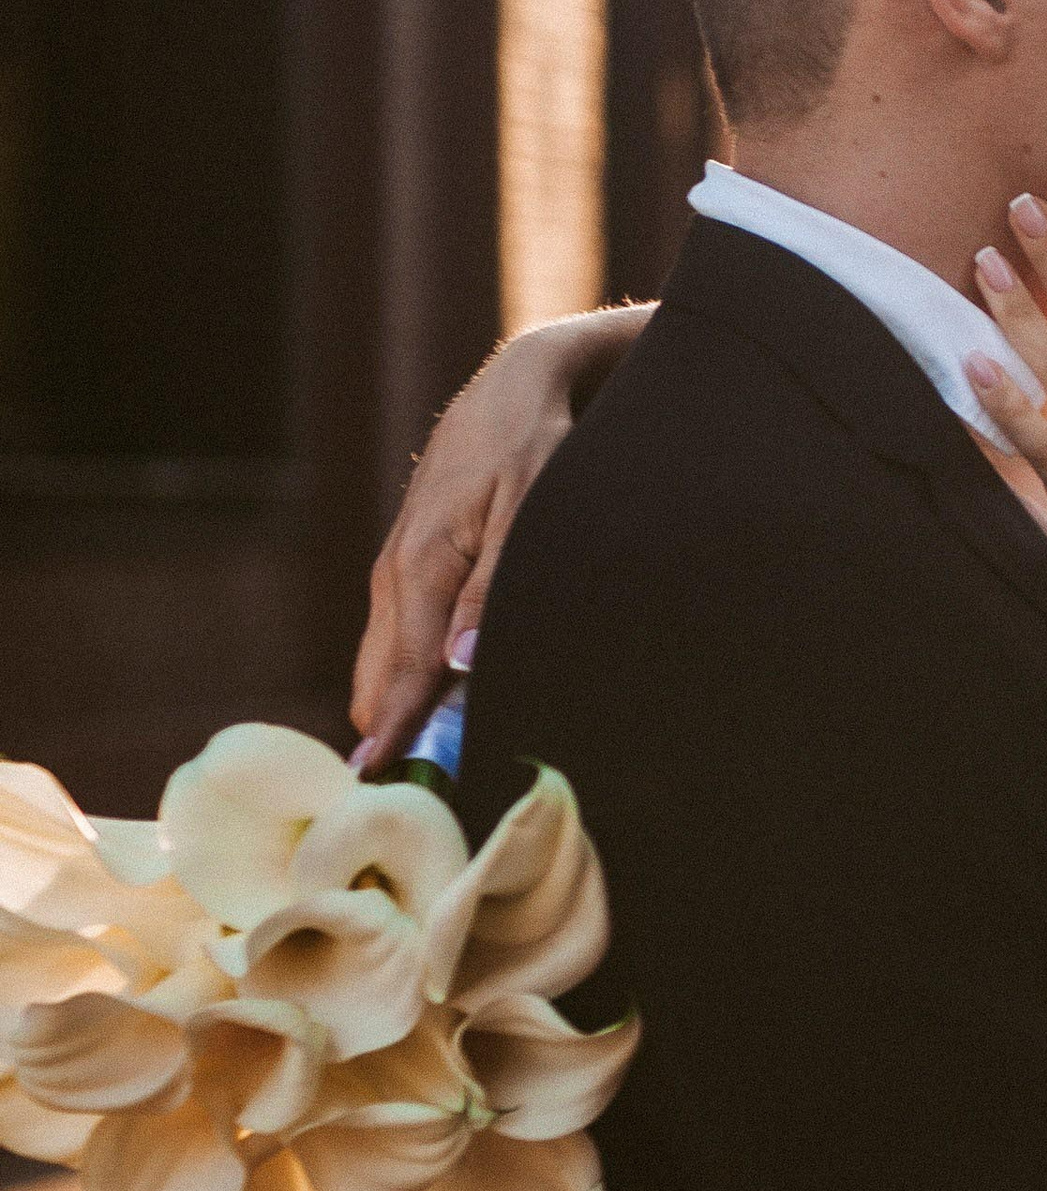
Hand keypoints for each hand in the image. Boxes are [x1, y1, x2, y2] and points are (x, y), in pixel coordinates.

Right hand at [350, 316, 628, 759]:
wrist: (510, 392)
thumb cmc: (529, 446)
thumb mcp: (528, 512)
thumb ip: (492, 592)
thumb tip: (462, 664)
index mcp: (420, 570)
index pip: (400, 676)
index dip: (392, 739)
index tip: (374, 795)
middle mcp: (396, 578)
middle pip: (377, 683)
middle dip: (393, 736)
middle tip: (421, 798)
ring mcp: (397, 575)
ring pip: (382, 664)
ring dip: (401, 711)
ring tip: (428, 771)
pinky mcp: (410, 571)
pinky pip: (398, 641)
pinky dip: (410, 680)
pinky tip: (439, 710)